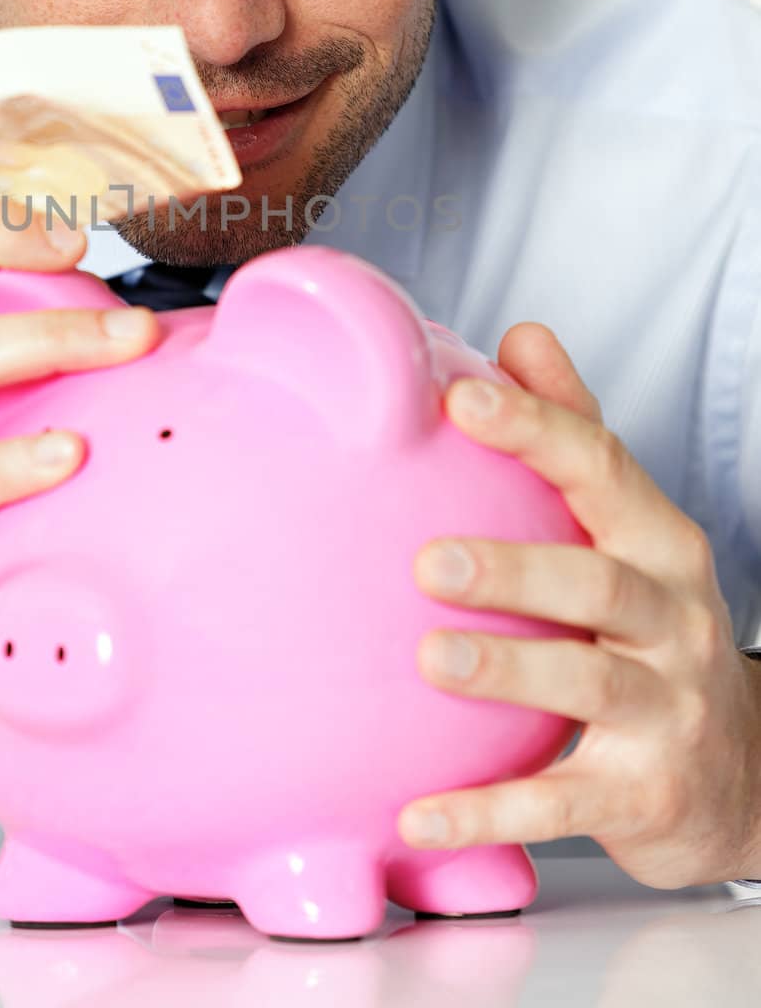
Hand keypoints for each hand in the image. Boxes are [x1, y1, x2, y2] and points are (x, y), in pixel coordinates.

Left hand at [397, 321, 760, 887]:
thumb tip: (520, 334)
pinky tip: (416, 809)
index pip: (602, 469)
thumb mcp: (630, 530)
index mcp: (659, 543)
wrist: (742, 775)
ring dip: (509, 672)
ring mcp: (668, 710)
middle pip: (599, 583)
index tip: (461, 400)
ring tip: (430, 659)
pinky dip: (491, 808)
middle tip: (430, 558)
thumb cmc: (655, 628)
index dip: (535, 430)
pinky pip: (564, 802)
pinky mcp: (645, 795)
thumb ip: (577, 432)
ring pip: (589, 685)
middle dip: (517, 568)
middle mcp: (673, 620)